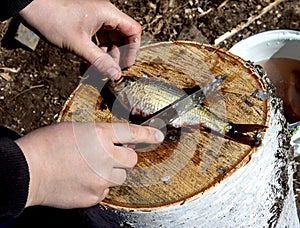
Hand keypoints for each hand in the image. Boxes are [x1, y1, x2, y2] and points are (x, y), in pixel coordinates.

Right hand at [15, 122, 163, 208]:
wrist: (28, 171)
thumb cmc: (47, 145)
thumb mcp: (76, 129)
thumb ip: (100, 134)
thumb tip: (116, 141)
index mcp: (99, 135)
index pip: (132, 132)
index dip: (148, 133)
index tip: (158, 135)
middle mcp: (105, 156)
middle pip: (132, 158)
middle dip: (124, 157)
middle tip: (109, 156)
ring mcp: (101, 178)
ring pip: (121, 177)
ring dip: (112, 172)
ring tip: (93, 170)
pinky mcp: (94, 195)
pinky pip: (106, 191)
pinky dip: (99, 187)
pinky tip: (84, 181)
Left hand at [19, 0, 141, 79]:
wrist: (30, 6)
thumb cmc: (51, 18)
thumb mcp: (78, 44)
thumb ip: (99, 61)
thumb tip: (116, 75)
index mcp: (107, 13)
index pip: (133, 30)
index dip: (133, 49)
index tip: (126, 65)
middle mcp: (104, 13)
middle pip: (122, 36)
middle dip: (117, 55)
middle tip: (111, 71)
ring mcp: (95, 17)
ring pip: (109, 39)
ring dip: (105, 55)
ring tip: (98, 70)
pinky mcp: (86, 22)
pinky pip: (98, 38)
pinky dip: (96, 51)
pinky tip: (89, 63)